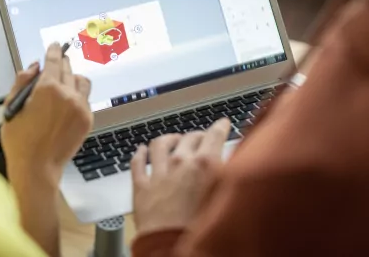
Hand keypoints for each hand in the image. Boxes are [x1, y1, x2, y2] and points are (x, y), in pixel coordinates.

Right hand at [1, 43, 92, 185]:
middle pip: (67, 68)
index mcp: (46, 88)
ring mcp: (80, 107)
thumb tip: (34, 66)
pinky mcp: (87, 119)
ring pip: (81, 81)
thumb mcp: (11, 107)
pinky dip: (77, 96)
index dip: (54, 51)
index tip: (55, 46)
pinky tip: (67, 103)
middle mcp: (67, 94)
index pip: (53, 60)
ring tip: (63, 84)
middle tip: (56, 64)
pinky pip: (85, 99)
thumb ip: (22, 82)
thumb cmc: (20, 141)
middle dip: (61, 64)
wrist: (37, 168)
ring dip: (72, 78)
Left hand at [131, 119, 230, 235]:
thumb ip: (227, 177)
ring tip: (172, 139)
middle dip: (197, 135)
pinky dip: (139, 154)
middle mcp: (181, 163)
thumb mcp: (225, 198)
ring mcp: (159, 173)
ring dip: (168, 139)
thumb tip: (230, 165)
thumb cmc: (202, 230)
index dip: (219, 127)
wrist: (171, 248)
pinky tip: (141, 150)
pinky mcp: (141, 186)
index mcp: (205, 164)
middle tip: (201, 137)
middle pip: (189, 138)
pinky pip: (137, 163)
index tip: (222, 123)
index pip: (214, 135)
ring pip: (160, 144)